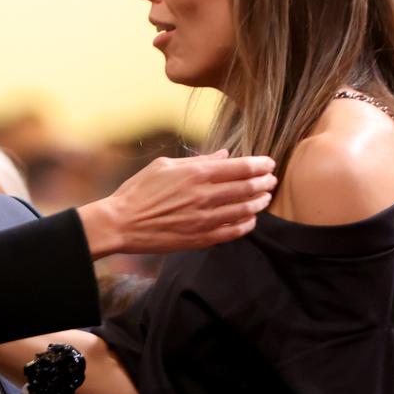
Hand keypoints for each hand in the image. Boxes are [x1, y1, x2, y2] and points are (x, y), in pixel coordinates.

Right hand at [78, 150, 275, 257]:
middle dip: (265, 182)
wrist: (121, 223)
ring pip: (245, 210)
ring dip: (259, 202)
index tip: (269, 163)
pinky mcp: (201, 238)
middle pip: (247, 188)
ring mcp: (204, 219)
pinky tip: (250, 219)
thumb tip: (224, 155)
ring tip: (265, 197)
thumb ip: (198, 160)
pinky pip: (233, 232)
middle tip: (272, 180)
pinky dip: (246, 224)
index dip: (259, 164)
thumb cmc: (139, 191)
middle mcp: (204, 196)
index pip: (240, 167)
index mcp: (196, 174)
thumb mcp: (165, 165)